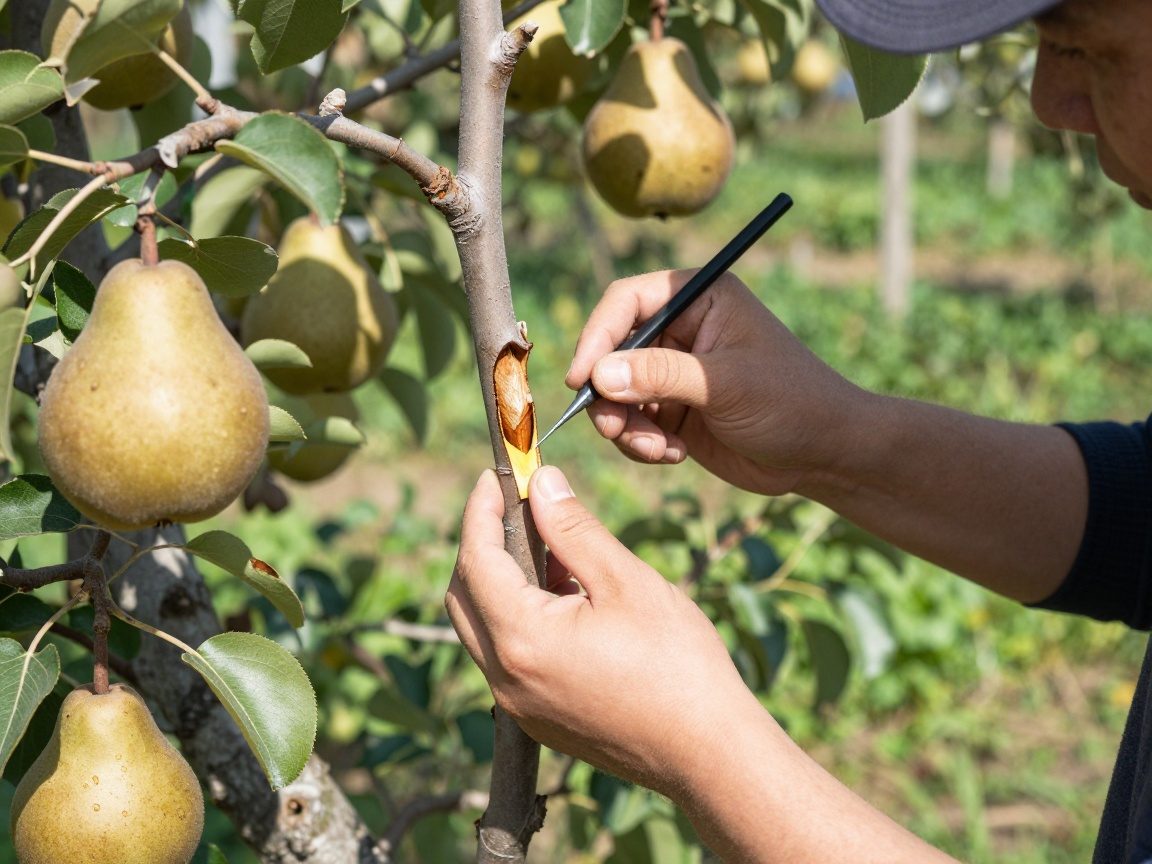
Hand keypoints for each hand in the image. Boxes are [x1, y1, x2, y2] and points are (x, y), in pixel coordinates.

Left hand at [445, 466, 759, 793]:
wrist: (709, 752)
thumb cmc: (678, 665)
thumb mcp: (626, 581)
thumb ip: (573, 529)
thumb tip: (542, 484)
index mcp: (522, 640)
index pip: (475, 560)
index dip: (480, 511)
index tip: (496, 476)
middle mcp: (505, 679)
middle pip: (464, 597)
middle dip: (481, 545)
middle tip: (516, 507)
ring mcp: (518, 706)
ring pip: (483, 628)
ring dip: (501, 582)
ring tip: (552, 548)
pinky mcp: (538, 720)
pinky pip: (508, 658)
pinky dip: (518, 618)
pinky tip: (565, 596)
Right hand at [567, 269, 862, 495]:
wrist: (825, 454)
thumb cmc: (791, 401)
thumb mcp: (725, 384)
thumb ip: (661, 375)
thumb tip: (599, 376)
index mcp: (698, 299)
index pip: (627, 303)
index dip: (597, 337)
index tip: (582, 379)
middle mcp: (681, 330)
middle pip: (612, 352)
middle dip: (609, 395)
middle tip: (615, 429)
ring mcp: (673, 372)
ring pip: (616, 394)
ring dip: (625, 426)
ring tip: (657, 450)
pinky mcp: (673, 411)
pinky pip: (632, 424)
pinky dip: (642, 444)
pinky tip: (675, 456)